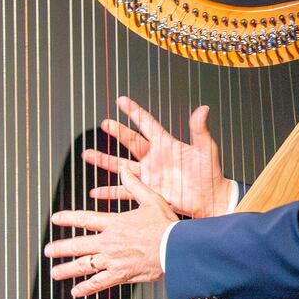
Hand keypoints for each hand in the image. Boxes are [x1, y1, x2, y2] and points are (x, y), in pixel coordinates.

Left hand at [45, 167, 176, 296]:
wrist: (175, 248)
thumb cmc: (166, 224)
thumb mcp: (151, 199)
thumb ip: (135, 185)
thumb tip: (125, 170)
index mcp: (115, 222)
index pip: (85, 219)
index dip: (68, 218)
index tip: (55, 218)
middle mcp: (109, 241)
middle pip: (78, 244)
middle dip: (60, 248)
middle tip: (47, 250)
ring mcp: (113, 259)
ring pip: (84, 265)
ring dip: (67, 269)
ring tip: (54, 273)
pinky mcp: (121, 274)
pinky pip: (99, 283)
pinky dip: (86, 288)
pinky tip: (75, 292)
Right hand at [84, 96, 232, 218]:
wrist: (210, 199)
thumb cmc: (211, 172)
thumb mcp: (206, 149)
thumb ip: (200, 130)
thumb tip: (203, 108)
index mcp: (166, 144)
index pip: (147, 123)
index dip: (134, 112)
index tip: (121, 100)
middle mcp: (154, 158)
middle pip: (131, 141)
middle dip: (117, 132)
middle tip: (104, 123)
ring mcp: (149, 175)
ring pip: (121, 166)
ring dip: (104, 160)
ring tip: (87, 154)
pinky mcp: (147, 192)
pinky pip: (124, 192)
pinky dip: (109, 193)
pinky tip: (95, 193)